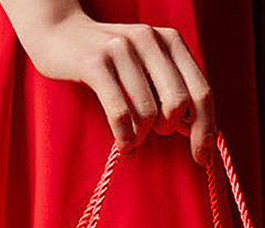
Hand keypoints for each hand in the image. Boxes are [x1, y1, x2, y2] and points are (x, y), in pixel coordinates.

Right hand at [1, 1, 214, 163]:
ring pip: (149, 112)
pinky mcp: (95, 63)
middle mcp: (150, 40)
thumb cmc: (108, 61)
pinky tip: (124, 145)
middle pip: (179, 103)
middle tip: (153, 136)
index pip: (201, 91)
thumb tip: (192, 129)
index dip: (206, 128)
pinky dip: (125, 137)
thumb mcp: (145, 68)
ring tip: (131, 139)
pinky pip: (120, 113)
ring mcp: (121, 49)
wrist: (59, 32)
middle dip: (169, 130)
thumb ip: (170, 91)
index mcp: (170, 41)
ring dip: (142, 136)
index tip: (201, 157)